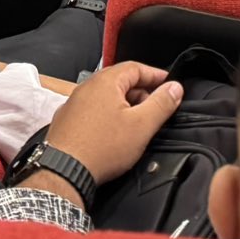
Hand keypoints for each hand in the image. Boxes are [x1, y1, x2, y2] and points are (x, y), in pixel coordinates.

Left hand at [38, 61, 182, 191]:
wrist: (64, 171)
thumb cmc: (102, 148)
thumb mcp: (141, 126)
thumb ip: (161, 104)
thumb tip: (175, 88)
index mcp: (105, 82)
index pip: (135, 67)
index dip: (155, 74)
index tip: (169, 83)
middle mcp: (87, 87)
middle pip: (120, 81)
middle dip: (141, 91)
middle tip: (157, 105)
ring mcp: (74, 103)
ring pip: (106, 96)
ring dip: (124, 104)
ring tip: (138, 121)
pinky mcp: (67, 120)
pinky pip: (93, 110)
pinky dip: (108, 115)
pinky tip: (114, 132)